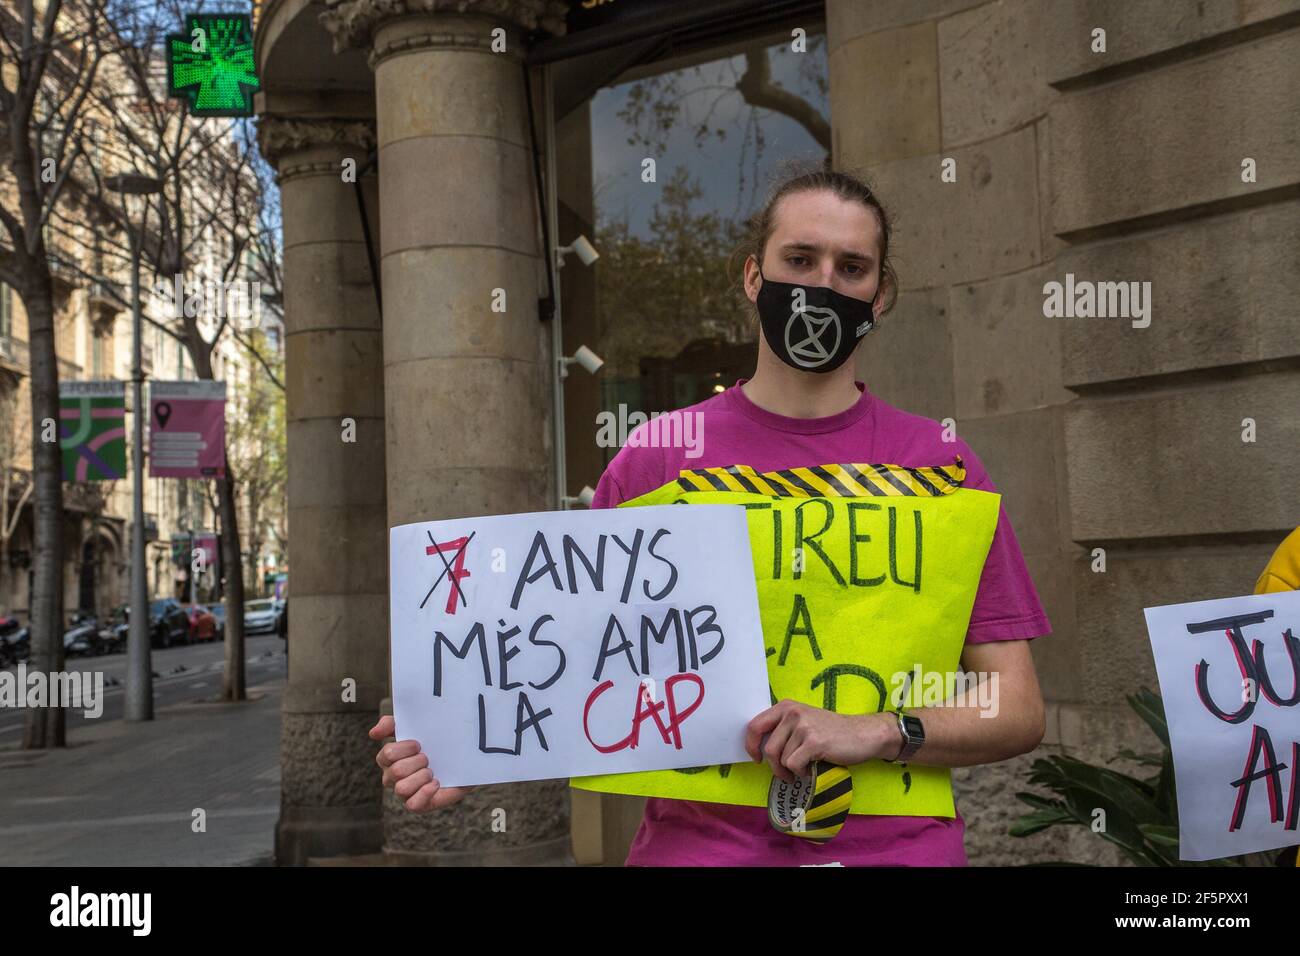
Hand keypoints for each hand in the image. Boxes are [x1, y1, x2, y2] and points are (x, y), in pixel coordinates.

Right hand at [369, 715, 474, 811]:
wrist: (464, 759)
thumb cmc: (436, 742)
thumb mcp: (417, 727)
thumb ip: (393, 724)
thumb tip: (373, 732)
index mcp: (389, 758)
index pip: (386, 754)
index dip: (403, 748)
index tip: (419, 744)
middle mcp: (392, 777)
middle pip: (396, 771)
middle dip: (417, 762)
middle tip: (428, 758)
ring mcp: (404, 792)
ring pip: (401, 789)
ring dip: (421, 777)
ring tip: (432, 771)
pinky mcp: (417, 805)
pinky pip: (412, 805)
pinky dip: (425, 792)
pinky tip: (436, 783)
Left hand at [744, 700, 895, 781]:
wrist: (863, 734)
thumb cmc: (832, 732)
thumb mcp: (804, 721)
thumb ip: (783, 729)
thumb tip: (759, 748)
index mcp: (786, 706)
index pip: (754, 726)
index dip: (750, 745)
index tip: (757, 758)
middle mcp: (792, 713)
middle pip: (768, 748)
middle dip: (773, 767)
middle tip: (784, 773)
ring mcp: (803, 726)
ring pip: (781, 760)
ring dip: (790, 771)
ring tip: (803, 769)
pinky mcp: (814, 742)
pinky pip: (794, 765)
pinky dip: (801, 773)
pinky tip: (810, 770)